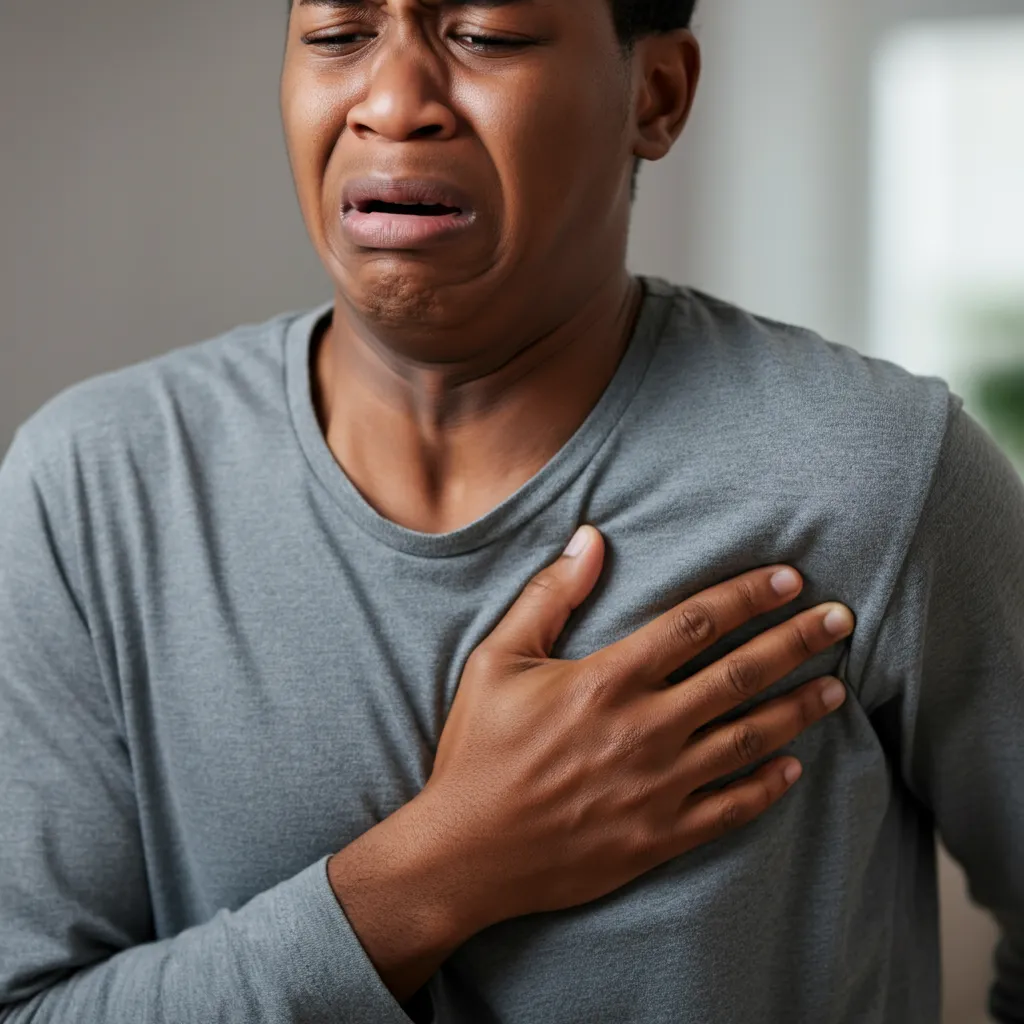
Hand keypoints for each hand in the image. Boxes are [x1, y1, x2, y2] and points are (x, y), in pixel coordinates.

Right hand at [416, 524, 853, 932]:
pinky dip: (767, 786)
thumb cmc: (478, 749)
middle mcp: (644, 728)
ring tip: (836, 687)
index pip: (696, 624)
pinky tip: (794, 767)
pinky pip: (730, 808)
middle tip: (840, 619)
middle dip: (796, 641)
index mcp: (607, 679)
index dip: (748, 596)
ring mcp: (657, 786)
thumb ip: (548, 596)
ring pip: (748, 739)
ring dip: (798, 709)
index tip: (789, 577)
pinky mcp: (659, 836)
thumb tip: (589, 538)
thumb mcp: (496, 660)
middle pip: (740, 675)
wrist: (466, 853)